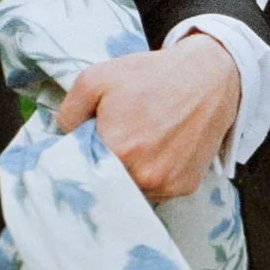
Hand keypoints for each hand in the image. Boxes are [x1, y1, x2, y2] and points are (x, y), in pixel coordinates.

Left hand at [60, 34, 239, 203]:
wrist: (208, 78)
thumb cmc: (150, 76)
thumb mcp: (95, 78)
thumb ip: (67, 112)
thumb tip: (60, 138)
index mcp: (118, 150)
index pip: (82, 170)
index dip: (80, 157)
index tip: (85, 144)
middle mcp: (144, 176)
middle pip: (107, 184)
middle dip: (103, 167)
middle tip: (114, 141)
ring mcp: (167, 185)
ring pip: (132, 192)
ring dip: (128, 176)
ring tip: (139, 145)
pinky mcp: (186, 187)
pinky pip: (157, 192)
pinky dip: (152, 177)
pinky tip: (159, 151)